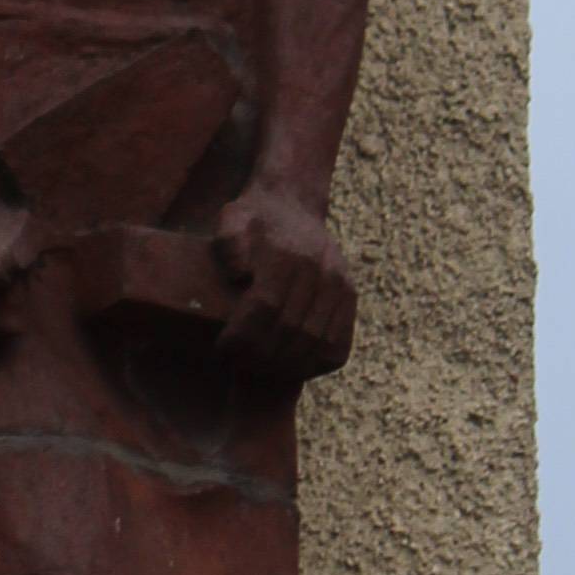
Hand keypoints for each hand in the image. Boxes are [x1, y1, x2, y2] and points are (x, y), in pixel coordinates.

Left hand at [214, 182, 355, 376]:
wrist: (293, 204)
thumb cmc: (254, 219)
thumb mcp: (232, 218)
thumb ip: (229, 242)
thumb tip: (239, 276)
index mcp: (288, 253)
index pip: (266, 307)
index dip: (243, 336)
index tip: (223, 348)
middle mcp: (320, 269)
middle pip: (291, 329)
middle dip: (260, 356)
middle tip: (238, 364)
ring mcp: (339, 284)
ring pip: (317, 342)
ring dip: (286, 366)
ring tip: (261, 369)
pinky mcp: (350, 295)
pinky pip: (339, 343)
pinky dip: (316, 364)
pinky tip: (292, 368)